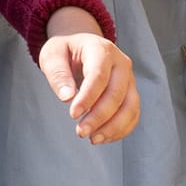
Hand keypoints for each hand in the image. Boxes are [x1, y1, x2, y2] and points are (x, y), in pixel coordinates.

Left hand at [37, 7, 139, 144]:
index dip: (87, 98)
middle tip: (81, 132)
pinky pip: (133, 114)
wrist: (80, 46)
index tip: (72, 115)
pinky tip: (103, 137)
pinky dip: (121, 129)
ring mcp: (129, 79)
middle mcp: (121, 63)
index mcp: (101, 50)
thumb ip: (58, 74)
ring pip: (130, 106)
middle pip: (117, 94)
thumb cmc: (64, 51)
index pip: (98, 76)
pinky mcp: (131, 92)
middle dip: (99, 117)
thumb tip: (67, 97)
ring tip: (93, 139)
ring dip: (113, 127)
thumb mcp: (52, 56)